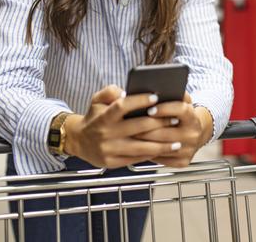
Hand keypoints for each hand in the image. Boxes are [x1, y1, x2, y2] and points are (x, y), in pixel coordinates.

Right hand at [63, 85, 183, 168]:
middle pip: (138, 127)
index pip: (122, 106)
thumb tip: (127, 92)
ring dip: (161, 145)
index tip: (156, 97)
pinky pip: (136, 158)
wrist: (78, 141)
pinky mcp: (111, 162)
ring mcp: (109, 149)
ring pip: (140, 147)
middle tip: (175, 119)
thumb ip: (110, 91)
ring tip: (177, 142)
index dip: (139, 100)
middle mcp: (106, 133)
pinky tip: (164, 151)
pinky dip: (151, 155)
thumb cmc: (95, 117)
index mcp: (103, 116)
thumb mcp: (97, 100)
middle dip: (159, 123)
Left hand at [133, 93, 213, 167]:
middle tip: (130, 125)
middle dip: (146, 128)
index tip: (150, 109)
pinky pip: (161, 159)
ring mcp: (189, 149)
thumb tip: (155, 91)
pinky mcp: (183, 162)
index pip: (181, 110)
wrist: (197, 133)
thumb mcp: (181, 101)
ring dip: (144, 141)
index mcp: (193, 116)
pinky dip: (149, 153)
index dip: (165, 109)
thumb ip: (172, 93)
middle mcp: (193, 134)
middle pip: (166, 132)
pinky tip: (138, 147)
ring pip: (161, 147)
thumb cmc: (181, 114)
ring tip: (130, 135)